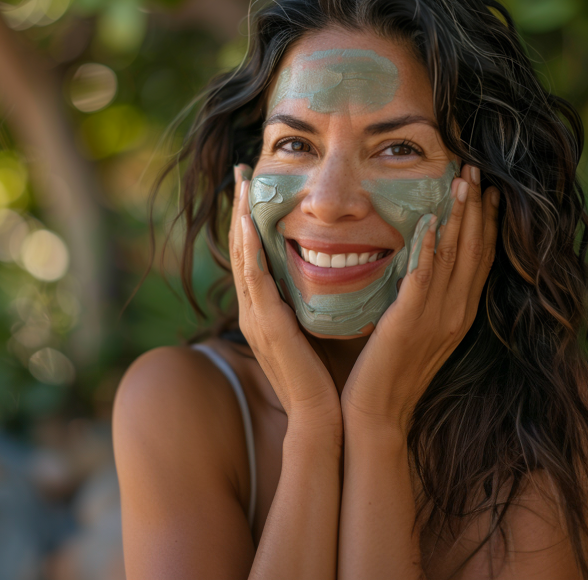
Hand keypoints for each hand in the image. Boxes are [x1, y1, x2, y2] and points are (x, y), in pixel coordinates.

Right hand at [230, 165, 342, 432]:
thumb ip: (325, 299)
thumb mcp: (324, 326)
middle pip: (241, 247)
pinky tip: (246, 222)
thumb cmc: (331, 376)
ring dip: (238, 216)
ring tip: (240, 183)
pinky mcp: (266, 324)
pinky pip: (253, 277)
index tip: (255, 186)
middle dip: (239, 207)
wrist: (325, 418)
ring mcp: (256, 317)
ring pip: (242, 255)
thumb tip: (348, 267)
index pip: (256, 254)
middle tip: (240, 170)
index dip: (252, 219)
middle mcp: (255, 309)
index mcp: (268, 310)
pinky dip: (248, 247)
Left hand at [342, 164, 499, 433]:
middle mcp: (455, 313)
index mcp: (458, 314)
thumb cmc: (388, 373)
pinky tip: (429, 222)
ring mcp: (436, 319)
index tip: (488, 188)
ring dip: (459, 216)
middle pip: (475, 250)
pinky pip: (423, 279)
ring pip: (454, 257)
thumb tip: (417, 262)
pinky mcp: (409, 323)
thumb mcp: (414, 329)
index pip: (481, 259)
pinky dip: (429, 249)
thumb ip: (419, 298)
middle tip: (476, 168)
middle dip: (478, 207)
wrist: (377, 417)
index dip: (486, 222)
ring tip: (461, 180)